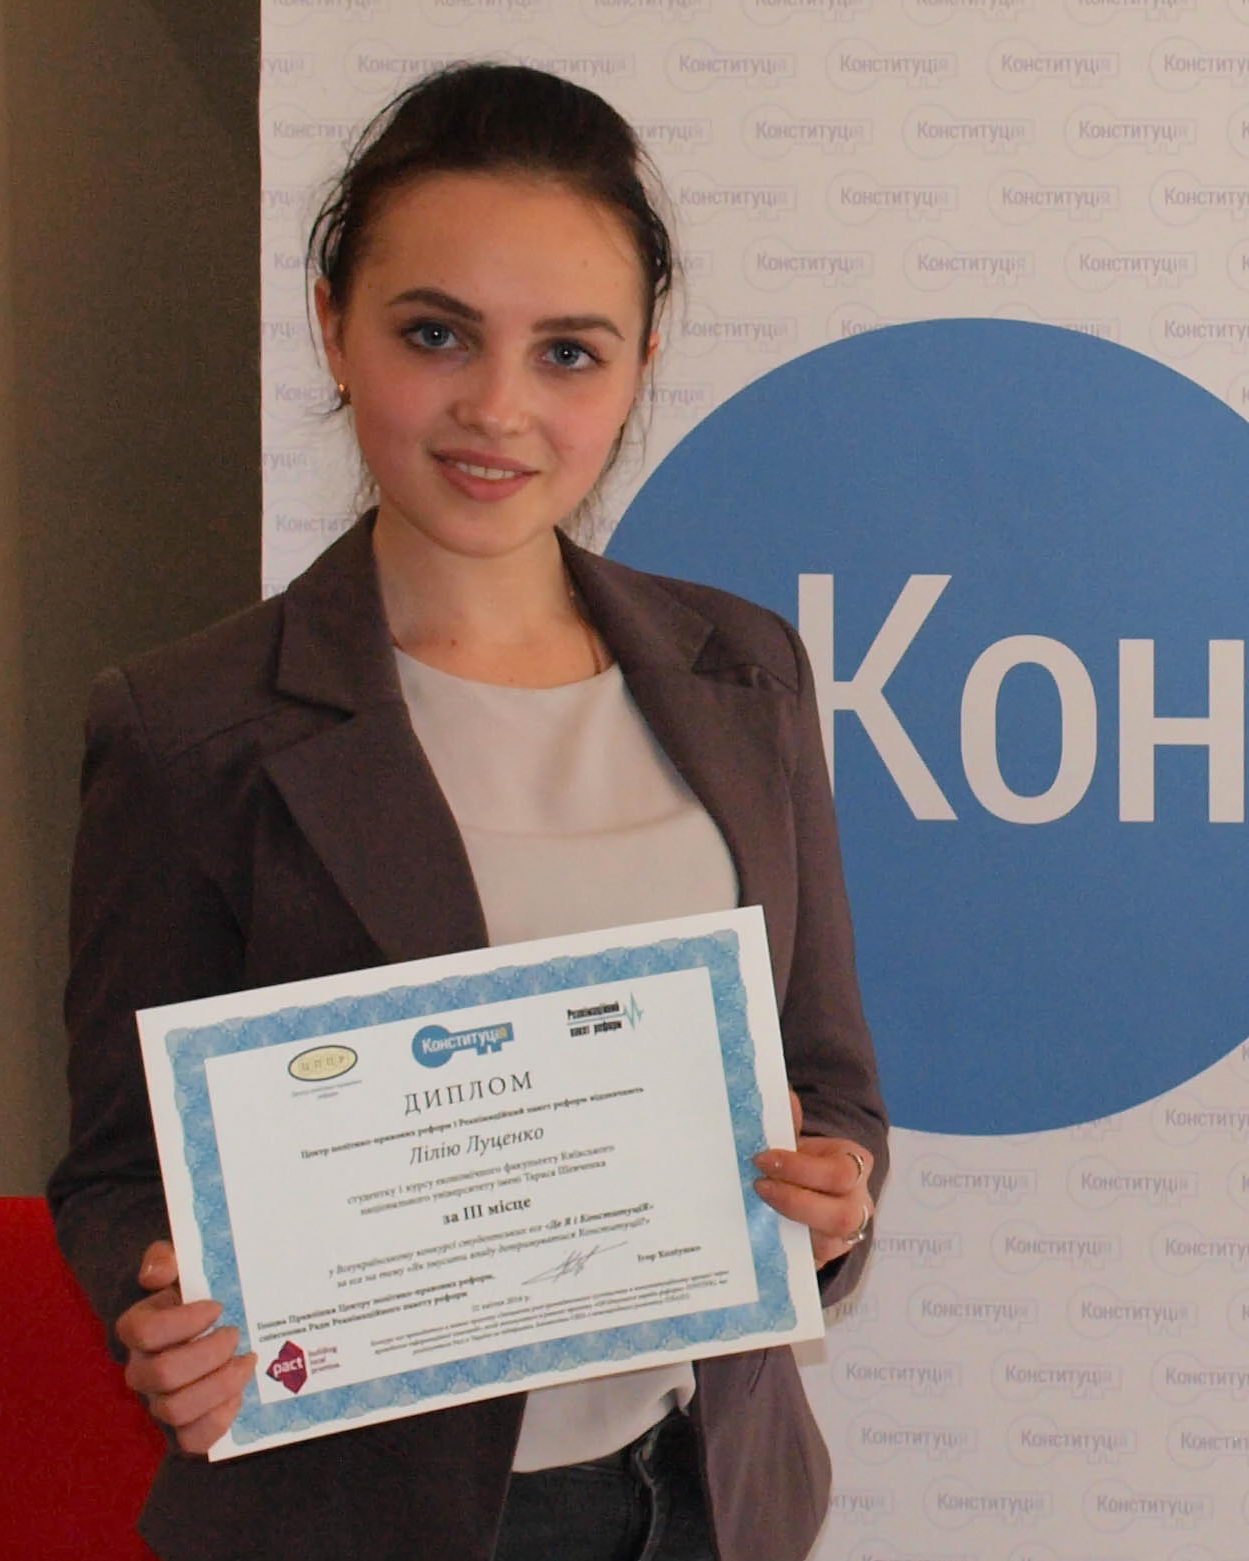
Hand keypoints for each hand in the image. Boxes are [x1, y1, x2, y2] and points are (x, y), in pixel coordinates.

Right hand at [116, 1240, 256, 1454]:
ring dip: (220, 1385)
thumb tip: (159, 1270)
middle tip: (237, 1334)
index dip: (183, 1322)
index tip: (218, 1307)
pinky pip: (193, 1440)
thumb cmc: (192, 1290)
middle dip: (209, 1354)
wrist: (208, 1321)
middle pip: (164, 1374)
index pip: (144, 1332)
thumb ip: (165, 1258)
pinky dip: (220, 1420)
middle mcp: (141, 1369)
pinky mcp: (182, 1427)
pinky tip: (240, 1394)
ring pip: (176, 1411)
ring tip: (248, 1360)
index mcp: (136, 1328)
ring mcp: (159, 1402)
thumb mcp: (179, 1264)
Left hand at [753, 1089, 875, 1266]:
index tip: (762, 1160)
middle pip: (842, 1214)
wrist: (809, 1189)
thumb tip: (784, 1097)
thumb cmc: (802, 1160)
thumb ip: (790, 1121)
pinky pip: (815, 1262)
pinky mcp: (827, 1257)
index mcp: (856, 1164)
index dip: (800, 1168)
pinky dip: (788, 1250)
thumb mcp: (797, 1139)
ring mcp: (846, 1235)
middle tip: (758, 1186)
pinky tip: (761, 1234)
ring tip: (759, 1209)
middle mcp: (858, 1203)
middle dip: (796, 1201)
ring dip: (792, 1226)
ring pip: (832, 1243)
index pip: (840, 1172)